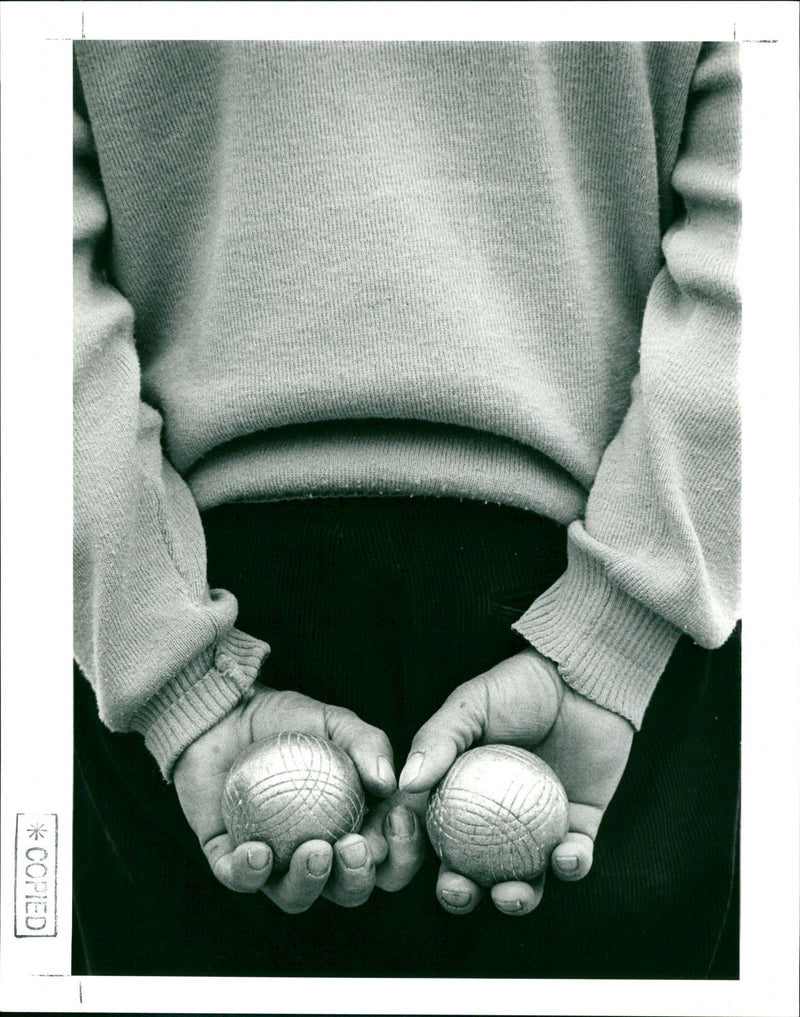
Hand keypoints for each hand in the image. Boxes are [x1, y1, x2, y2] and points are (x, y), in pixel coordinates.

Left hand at [173, 686, 425, 912]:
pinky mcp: (230, 863)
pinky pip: (241, 880)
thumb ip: (367, 745)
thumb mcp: (335, 722)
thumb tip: (391, 784)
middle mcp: (320, 854)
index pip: (391, 854)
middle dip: (360, 878)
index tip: (396, 818)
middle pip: (349, 889)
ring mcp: (275, 863)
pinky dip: (251, 873)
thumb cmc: (289, 719)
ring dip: (310, 882)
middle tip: (354, 846)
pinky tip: (258, 852)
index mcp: (354, 827)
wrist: (227, 713)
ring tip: (314, 850)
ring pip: (297, 896)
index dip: (403, 850)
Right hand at [398, 648, 633, 916]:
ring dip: (516, 897)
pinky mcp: (580, 826)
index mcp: (462, 792)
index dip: (414, 856)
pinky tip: (566, 857)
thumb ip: (438, 740)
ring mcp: (537, 826)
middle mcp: (496, 817)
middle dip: (461, 893)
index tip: (407, 863)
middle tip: (460, 890)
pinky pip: (574, 858)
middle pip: (472, 868)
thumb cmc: (519, 685)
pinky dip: (571, 866)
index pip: (432, 832)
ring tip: (512, 893)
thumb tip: (405, 784)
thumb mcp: (471, 706)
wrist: (582, 678)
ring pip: (523, 877)